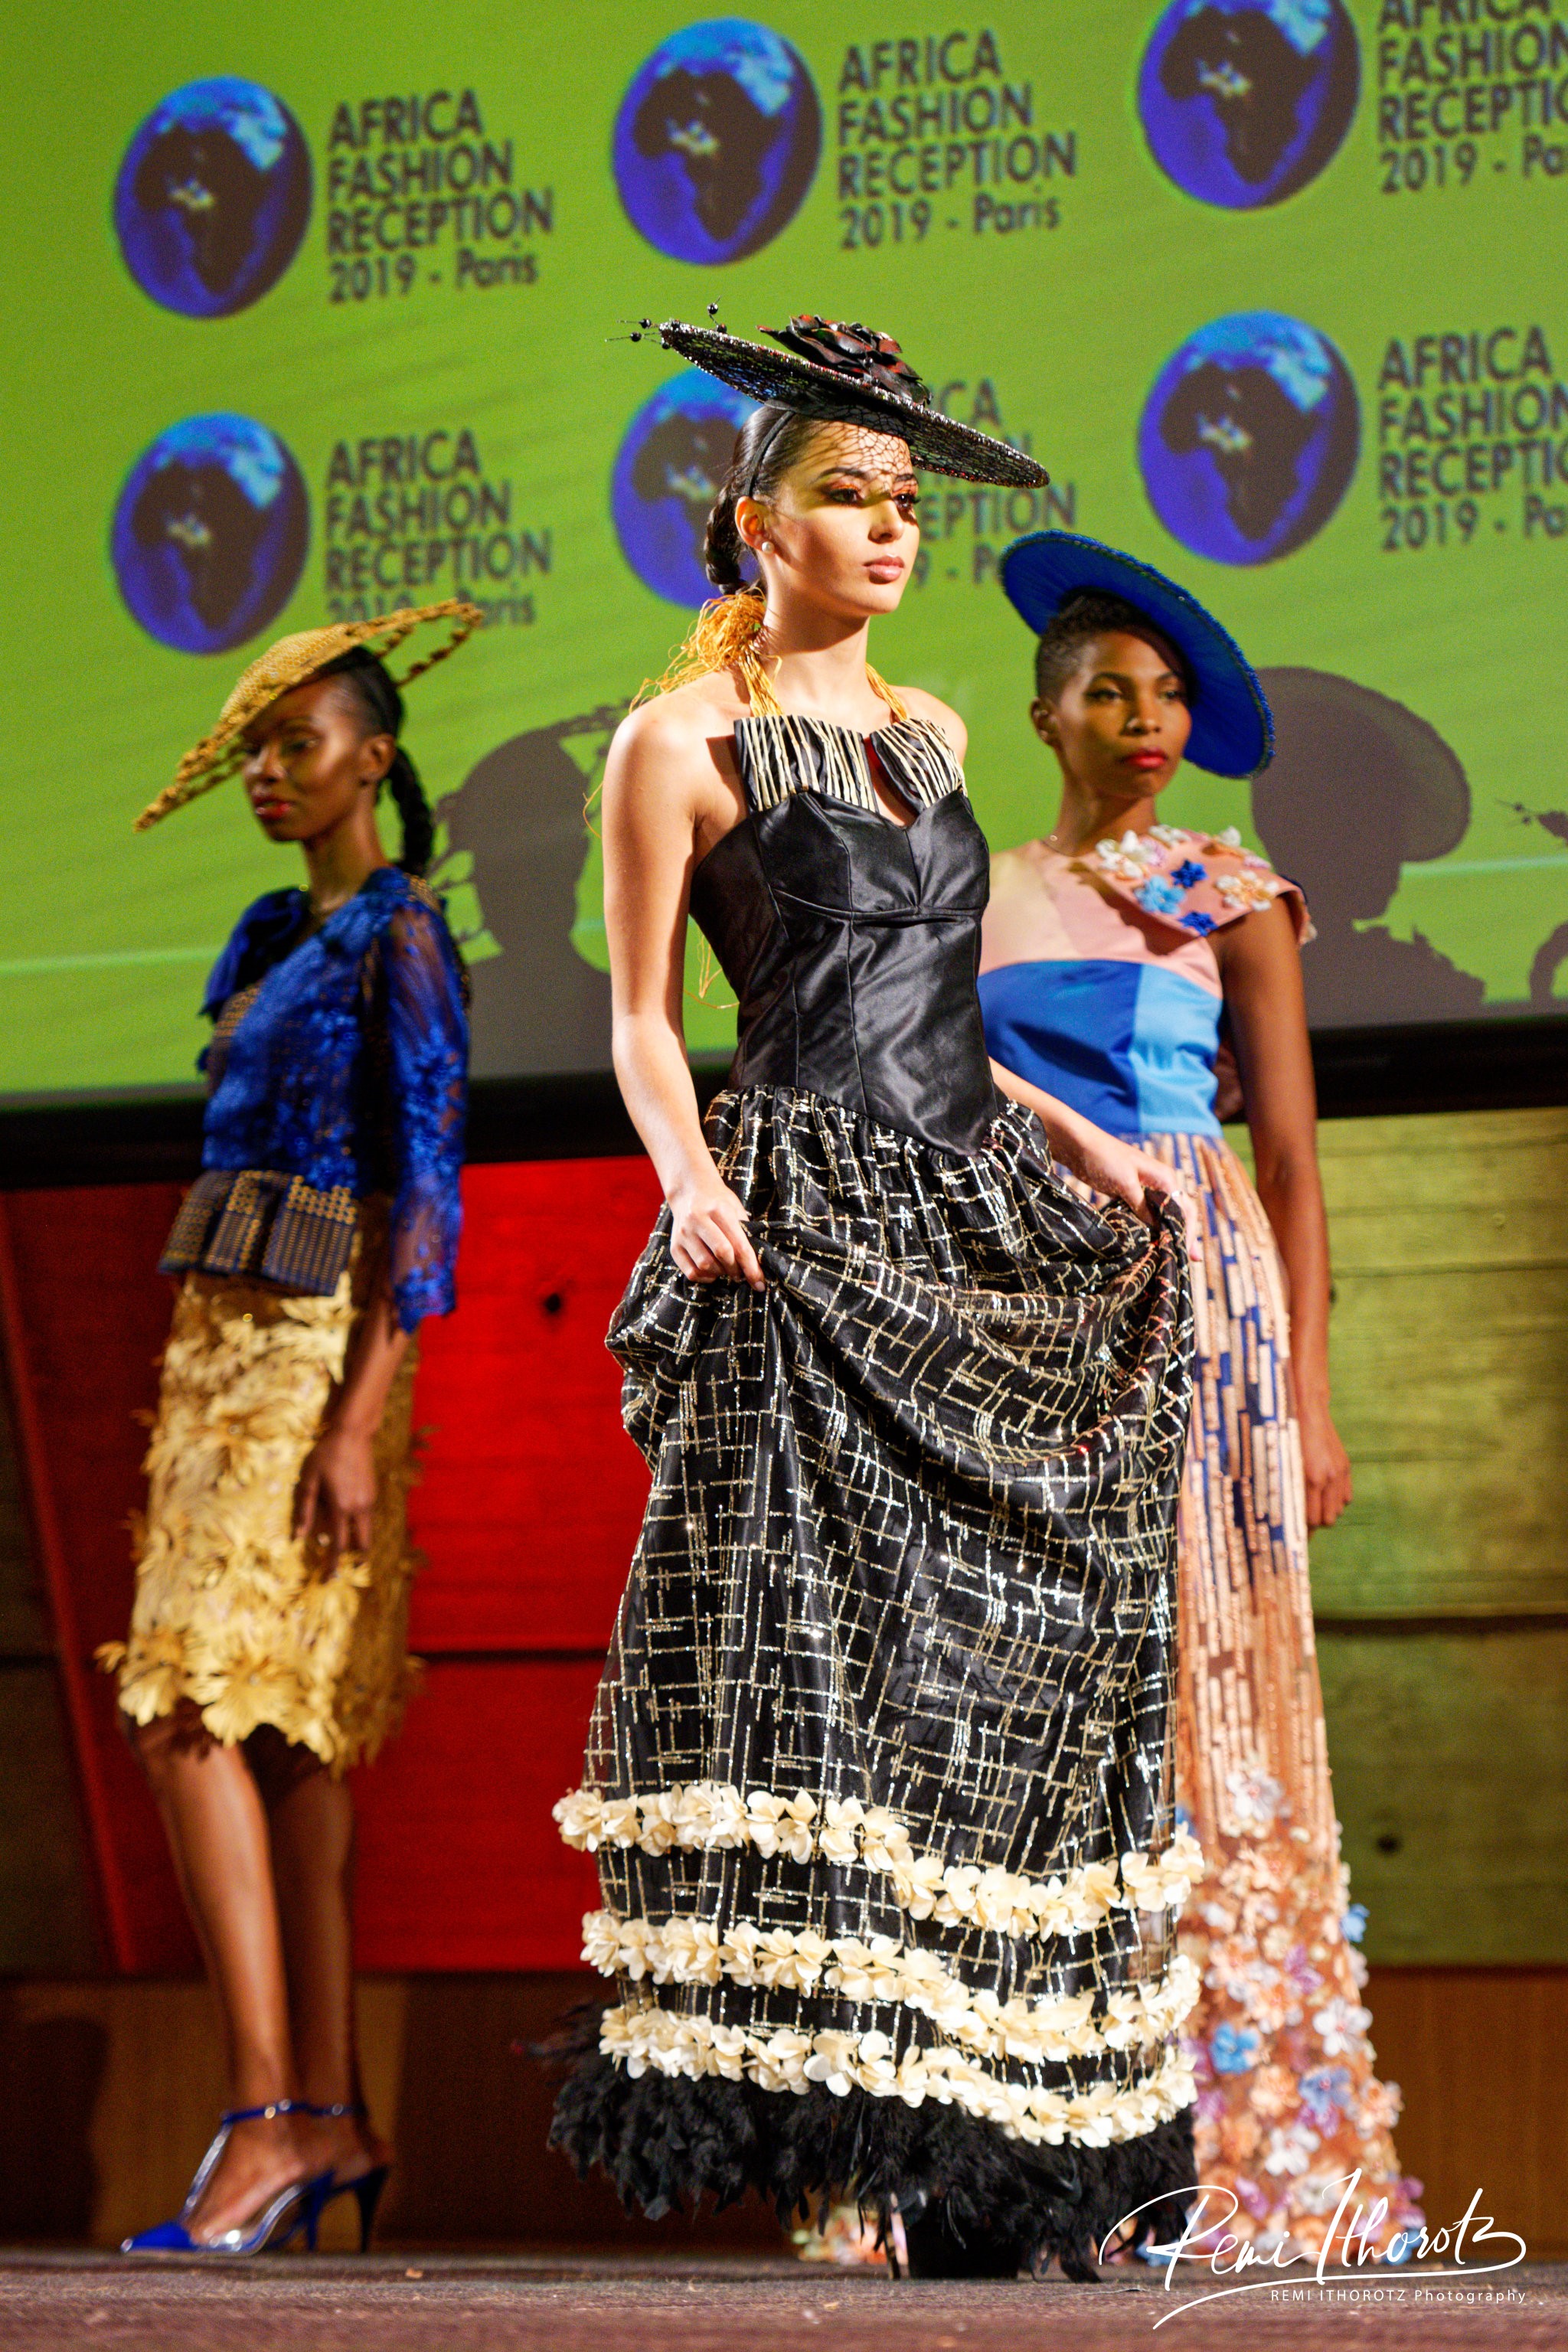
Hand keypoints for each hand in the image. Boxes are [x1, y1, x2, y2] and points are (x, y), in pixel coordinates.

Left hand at [294, 1422, 377, 1568]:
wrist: (352, 1434)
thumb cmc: (325, 1455)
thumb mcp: (308, 1480)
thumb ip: (305, 1509)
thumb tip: (298, 1537)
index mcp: (342, 1507)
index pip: (339, 1545)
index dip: (333, 1564)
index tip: (328, 1578)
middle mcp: (360, 1508)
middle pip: (362, 1543)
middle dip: (355, 1558)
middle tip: (344, 1568)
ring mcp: (369, 1500)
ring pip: (366, 1530)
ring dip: (356, 1540)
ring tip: (343, 1543)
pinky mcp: (373, 1493)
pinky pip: (366, 1517)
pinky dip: (357, 1525)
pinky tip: (345, 1517)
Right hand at [667, 1167, 764, 1289]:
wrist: (689, 1192)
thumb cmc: (718, 1203)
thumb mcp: (735, 1209)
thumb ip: (745, 1233)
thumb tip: (756, 1265)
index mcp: (718, 1210)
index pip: (738, 1245)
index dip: (751, 1267)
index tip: (759, 1283)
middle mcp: (697, 1220)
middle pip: (721, 1255)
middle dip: (736, 1270)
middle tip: (741, 1273)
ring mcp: (683, 1233)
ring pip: (705, 1266)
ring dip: (720, 1273)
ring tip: (725, 1268)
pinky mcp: (674, 1246)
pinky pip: (691, 1272)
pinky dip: (705, 1277)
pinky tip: (712, 1271)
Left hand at [1053, 1126, 1200, 1259]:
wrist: (1078, 1144)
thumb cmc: (1103, 1158)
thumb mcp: (1125, 1183)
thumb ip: (1142, 1206)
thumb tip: (1157, 1229)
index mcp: (1164, 1178)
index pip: (1184, 1210)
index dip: (1188, 1232)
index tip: (1187, 1253)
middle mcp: (1160, 1183)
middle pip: (1179, 1213)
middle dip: (1184, 1235)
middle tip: (1191, 1259)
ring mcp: (1145, 1189)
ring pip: (1163, 1215)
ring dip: (1168, 1233)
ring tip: (1173, 1255)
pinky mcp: (1130, 1194)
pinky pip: (1146, 1214)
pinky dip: (1152, 1228)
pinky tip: (1151, 1241)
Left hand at [1298, 1399, 1351, 1529]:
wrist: (1308, 1412)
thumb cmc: (1287, 1437)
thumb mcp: (1283, 1464)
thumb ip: (1288, 1488)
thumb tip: (1286, 1511)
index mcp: (1311, 1479)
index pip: (1311, 1518)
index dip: (1303, 1529)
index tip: (1296, 1533)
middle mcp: (1329, 1478)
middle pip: (1328, 1518)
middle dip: (1316, 1523)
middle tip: (1303, 1522)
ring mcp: (1340, 1472)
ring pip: (1338, 1509)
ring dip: (1327, 1512)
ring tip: (1313, 1508)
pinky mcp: (1345, 1467)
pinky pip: (1346, 1496)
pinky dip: (1337, 1501)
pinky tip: (1325, 1496)